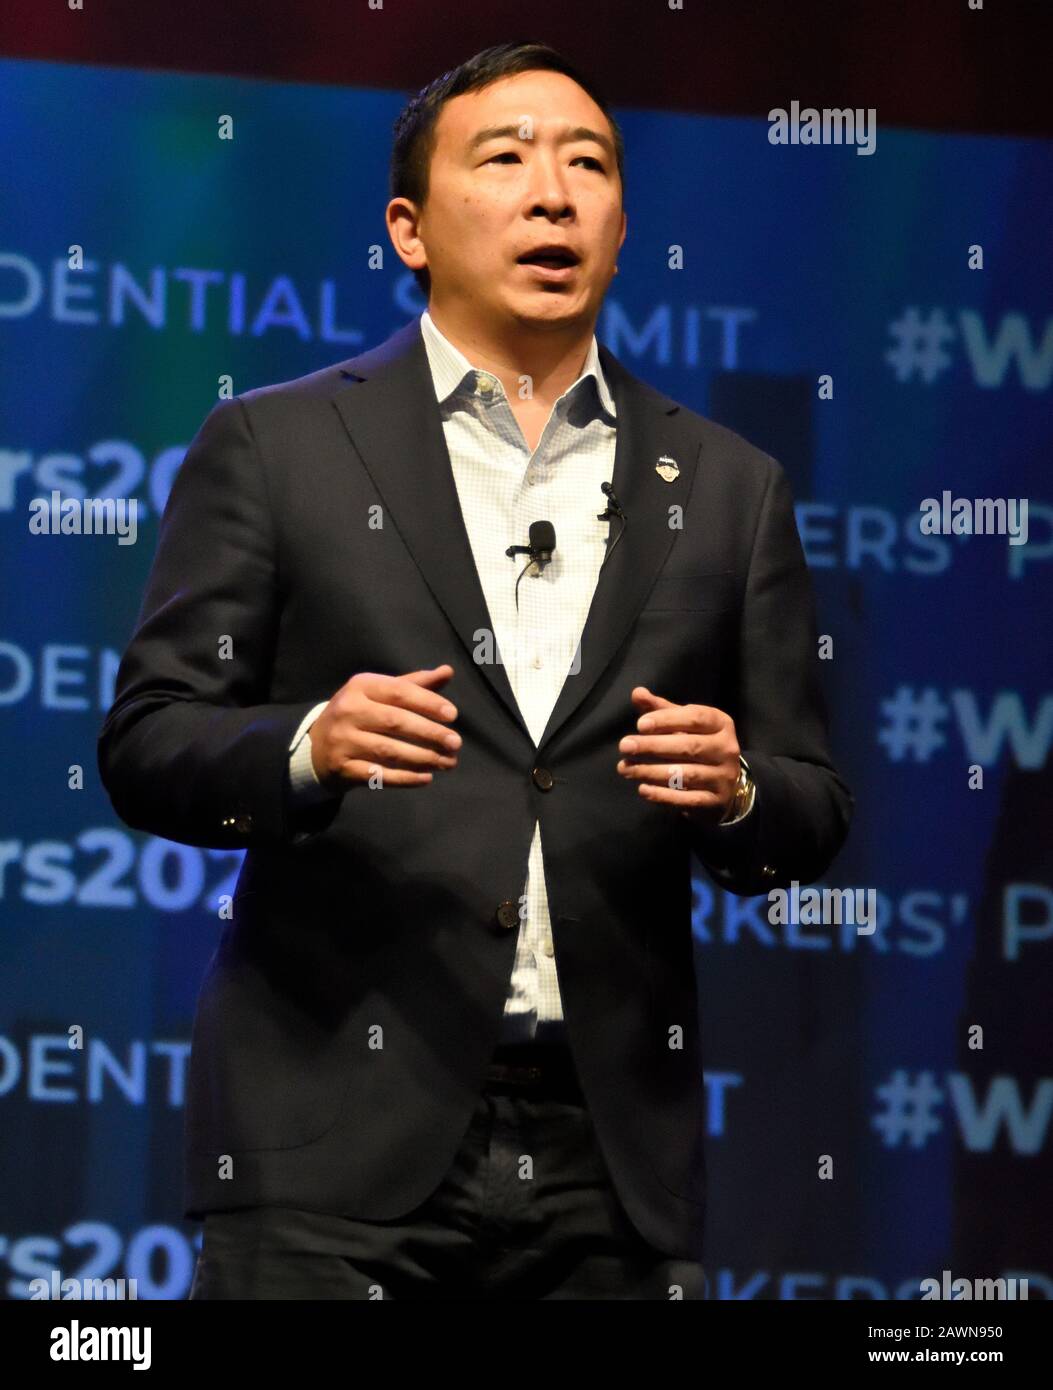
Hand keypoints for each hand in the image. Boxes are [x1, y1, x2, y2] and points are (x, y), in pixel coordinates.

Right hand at [309, 664, 460, 791]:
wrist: (315, 747)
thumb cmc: (357, 715)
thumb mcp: (378, 693)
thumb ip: (413, 684)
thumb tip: (447, 671)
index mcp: (360, 686)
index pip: (398, 692)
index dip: (427, 702)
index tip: (452, 715)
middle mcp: (348, 711)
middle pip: (395, 722)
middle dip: (430, 733)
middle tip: (455, 743)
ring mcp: (343, 741)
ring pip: (389, 750)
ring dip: (423, 758)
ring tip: (448, 762)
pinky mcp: (342, 768)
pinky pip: (378, 775)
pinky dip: (405, 778)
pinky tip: (426, 778)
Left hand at [616, 686, 739, 821]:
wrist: (726, 782)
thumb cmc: (699, 744)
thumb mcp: (684, 723)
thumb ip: (661, 709)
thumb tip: (637, 693)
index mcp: (720, 724)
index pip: (695, 718)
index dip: (667, 720)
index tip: (640, 724)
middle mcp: (726, 749)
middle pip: (689, 747)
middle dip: (653, 746)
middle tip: (624, 746)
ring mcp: (723, 777)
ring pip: (686, 775)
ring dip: (652, 772)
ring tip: (625, 768)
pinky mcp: (715, 801)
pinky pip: (688, 799)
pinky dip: (663, 795)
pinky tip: (642, 790)